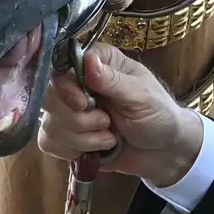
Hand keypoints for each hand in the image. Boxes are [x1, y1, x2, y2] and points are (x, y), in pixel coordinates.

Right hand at [34, 43, 202, 184]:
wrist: (164, 152)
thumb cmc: (159, 115)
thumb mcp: (141, 95)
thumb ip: (112, 80)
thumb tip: (88, 60)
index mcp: (98, 63)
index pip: (62, 67)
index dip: (66, 87)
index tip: (83, 104)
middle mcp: (79, 83)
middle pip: (49, 97)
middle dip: (77, 119)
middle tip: (106, 123)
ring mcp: (70, 111)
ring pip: (50, 124)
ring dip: (81, 139)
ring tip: (109, 139)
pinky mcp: (67, 136)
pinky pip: (49, 143)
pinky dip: (72, 151)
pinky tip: (94, 151)